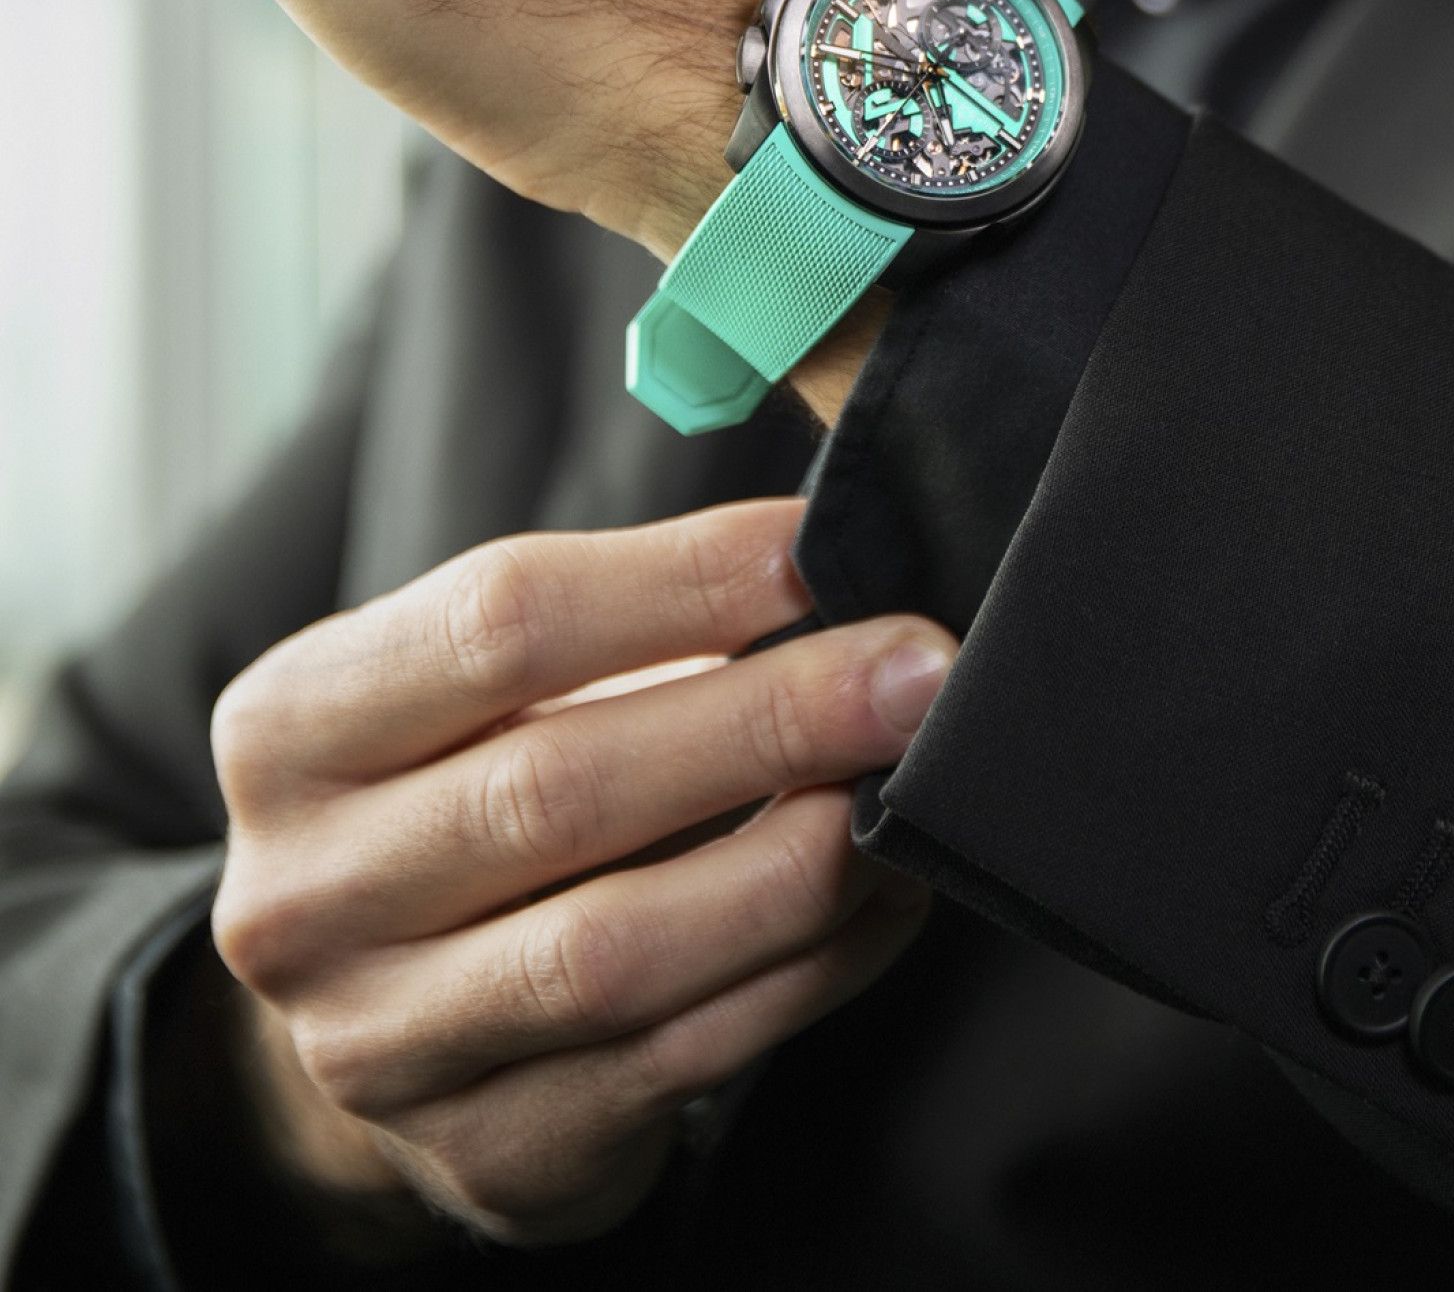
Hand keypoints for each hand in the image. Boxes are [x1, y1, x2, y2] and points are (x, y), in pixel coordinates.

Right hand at [210, 498, 954, 1248]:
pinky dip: (806, 969)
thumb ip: (620, 620)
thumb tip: (823, 564)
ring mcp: (381, 1045)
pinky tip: (883, 898)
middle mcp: (304, 896)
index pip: (500, 621)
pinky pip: (680, 1057)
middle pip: (561, 784)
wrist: (377, 1002)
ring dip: (799, 859)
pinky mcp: (488, 1152)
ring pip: (620, 948)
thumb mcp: (478, 683)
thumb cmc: (460, 784)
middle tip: (915, 669)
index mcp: (290, 730)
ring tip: (906, 785)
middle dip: (770, 716)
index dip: (682, 580)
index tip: (821, 548)